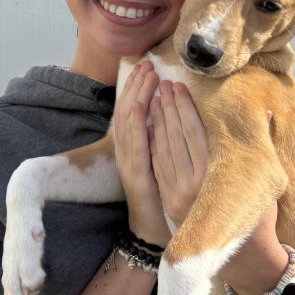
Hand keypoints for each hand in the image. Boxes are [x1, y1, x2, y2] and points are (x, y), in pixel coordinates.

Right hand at [113, 62, 167, 246]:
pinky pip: (134, 145)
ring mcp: (128, 163)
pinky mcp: (135, 174)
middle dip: (136, 86)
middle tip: (147, 65)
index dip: (136, 88)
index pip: (131, 111)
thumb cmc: (159, 195)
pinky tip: (141, 106)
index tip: (146, 68)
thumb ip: (160, 140)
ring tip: (145, 77)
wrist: (150, 230)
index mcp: (131, 147)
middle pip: (127, 111)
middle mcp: (125, 152)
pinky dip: (136, 123)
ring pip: (128, 123)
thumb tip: (169, 116)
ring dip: (136, 96)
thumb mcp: (160, 162)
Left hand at [150, 93, 288, 294]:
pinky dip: (153, 144)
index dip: (185, 108)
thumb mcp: (265, 180)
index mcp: (215, 177)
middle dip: (168, 109)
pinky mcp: (169, 202)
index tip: (179, 87)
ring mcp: (177, 195)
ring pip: (163, 150)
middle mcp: (193, 185)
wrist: (243, 258)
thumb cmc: (258, 216)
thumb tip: (265, 113)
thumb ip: (262, 145)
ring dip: (157, 122)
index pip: (196, 133)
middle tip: (163, 85)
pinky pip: (158, 166)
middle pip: (176, 137)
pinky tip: (150, 127)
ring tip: (155, 98)